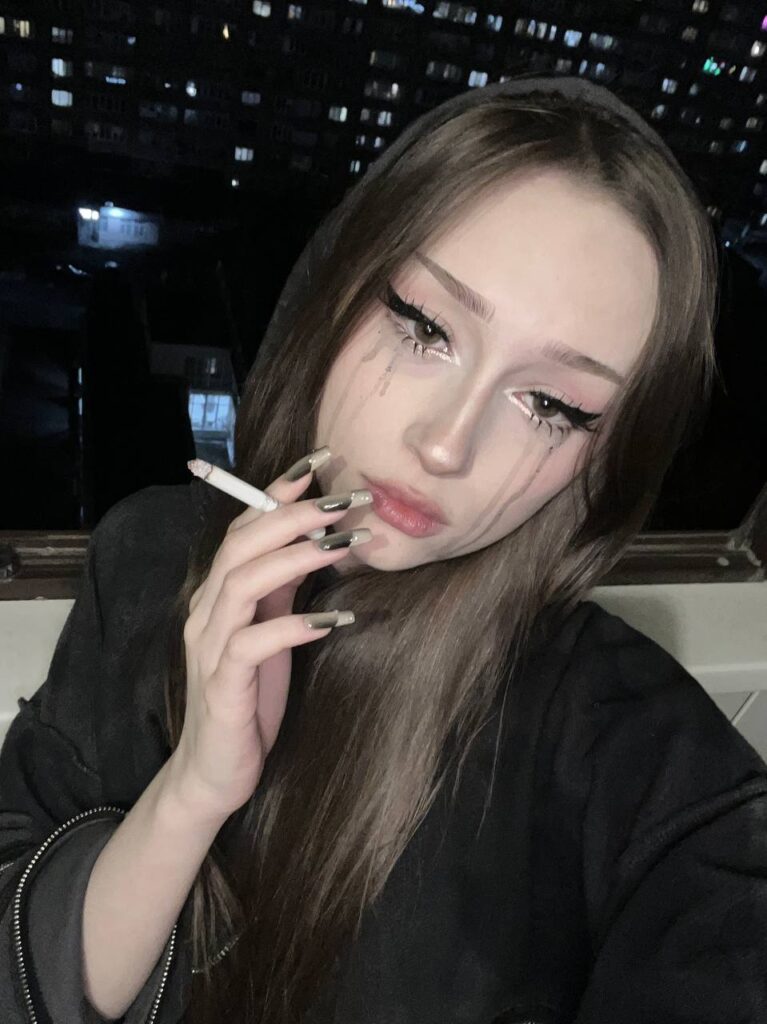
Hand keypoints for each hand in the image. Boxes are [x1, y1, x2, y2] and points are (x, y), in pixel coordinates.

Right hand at [164, 461, 370, 825]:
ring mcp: (208, 646)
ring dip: (297, 557)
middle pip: (242, 544)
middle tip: (346, 499)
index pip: (244, 527)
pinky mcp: (221, 684)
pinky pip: (253, 644)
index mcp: (219, 594)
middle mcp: (207, 611)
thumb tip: (318, 540)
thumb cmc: (248, 698)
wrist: (215, 771)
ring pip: (244, 582)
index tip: (320, 462)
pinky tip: (332, 622)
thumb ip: (282, 589)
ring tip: (346, 544)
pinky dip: (293, 626)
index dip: (277, 492)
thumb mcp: (272, 632)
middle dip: (294, 515)